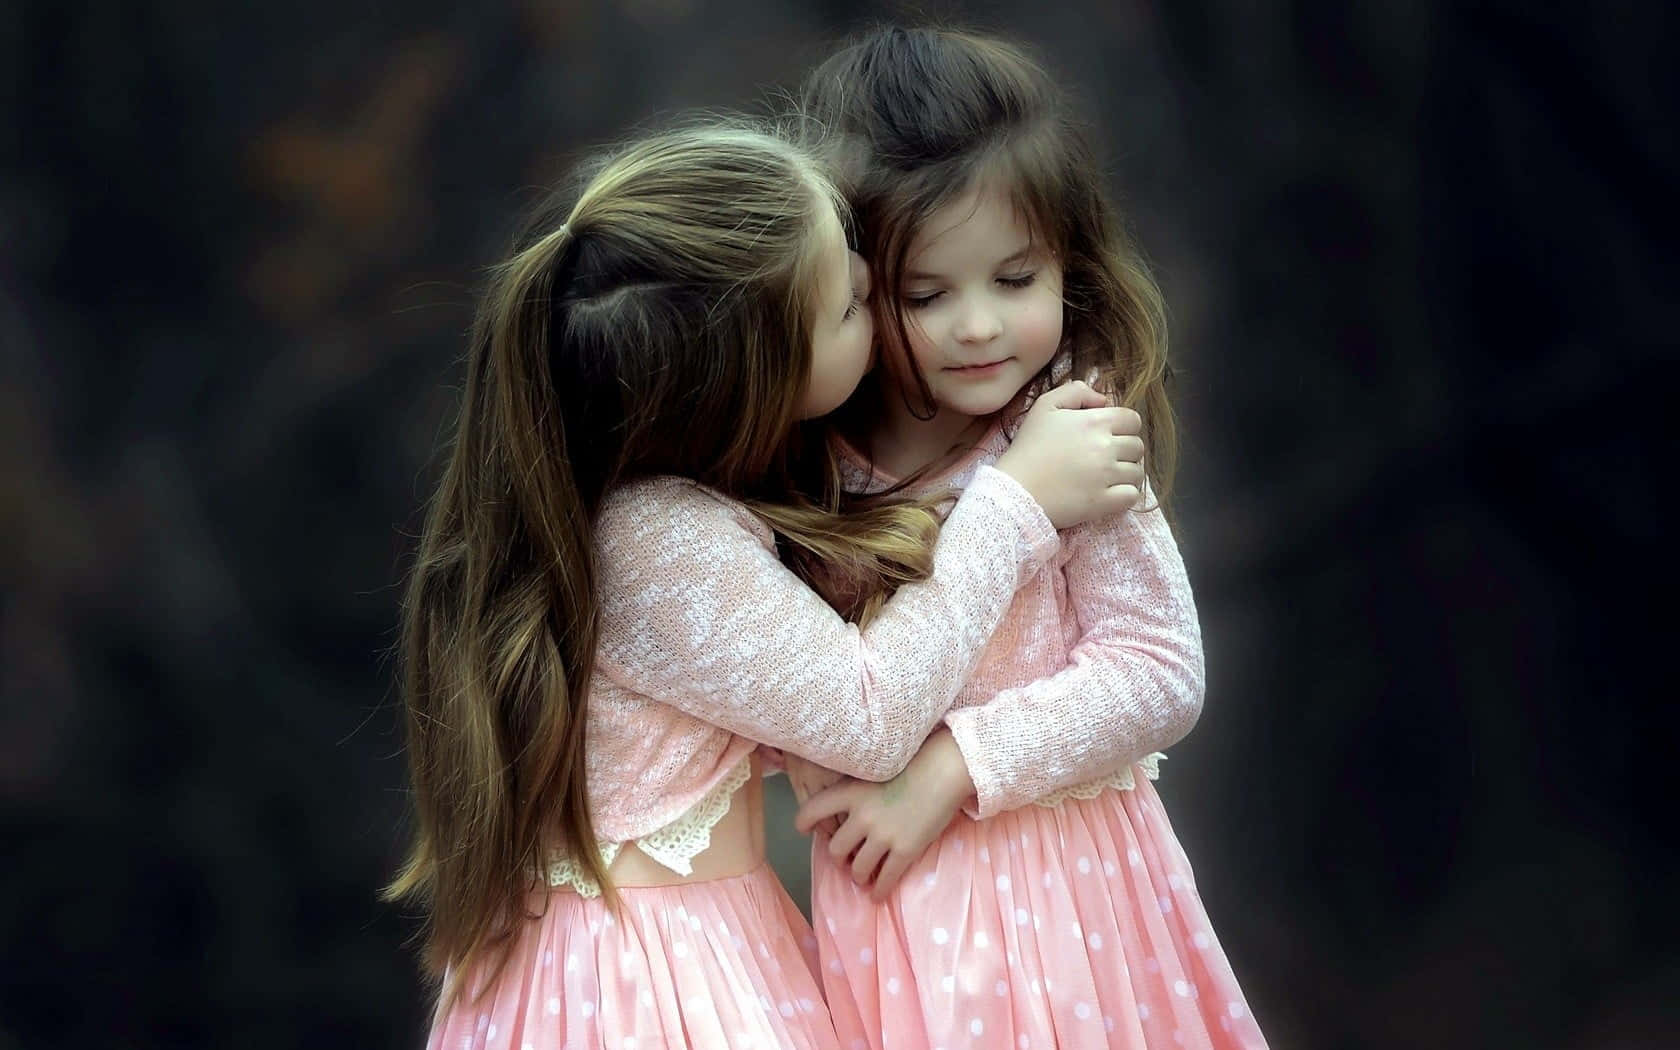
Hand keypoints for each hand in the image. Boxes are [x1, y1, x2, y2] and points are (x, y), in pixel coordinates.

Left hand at [794, 731, 975, 899]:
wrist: (944, 771)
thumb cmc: (914, 766)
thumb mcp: (875, 773)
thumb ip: (859, 793)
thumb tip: (850, 815)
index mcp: (851, 792)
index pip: (813, 810)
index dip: (805, 822)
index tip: (805, 829)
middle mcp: (862, 816)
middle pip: (835, 849)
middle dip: (840, 858)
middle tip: (847, 859)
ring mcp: (883, 835)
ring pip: (858, 869)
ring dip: (858, 876)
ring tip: (863, 877)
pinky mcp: (904, 850)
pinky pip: (885, 880)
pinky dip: (878, 891)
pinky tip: (877, 895)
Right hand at [995, 380, 1145, 528]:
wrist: (1014, 489)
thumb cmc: (1028, 447)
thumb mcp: (1045, 406)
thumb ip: (1076, 392)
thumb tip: (1103, 400)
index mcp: (1095, 422)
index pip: (1132, 420)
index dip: (1123, 426)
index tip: (1108, 435)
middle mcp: (1106, 447)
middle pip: (1137, 446)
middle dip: (1125, 450)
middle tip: (1104, 458)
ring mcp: (1107, 476)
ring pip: (1137, 472)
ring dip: (1126, 474)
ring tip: (1106, 477)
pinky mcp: (1104, 502)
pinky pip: (1132, 496)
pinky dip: (1126, 494)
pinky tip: (1110, 493)